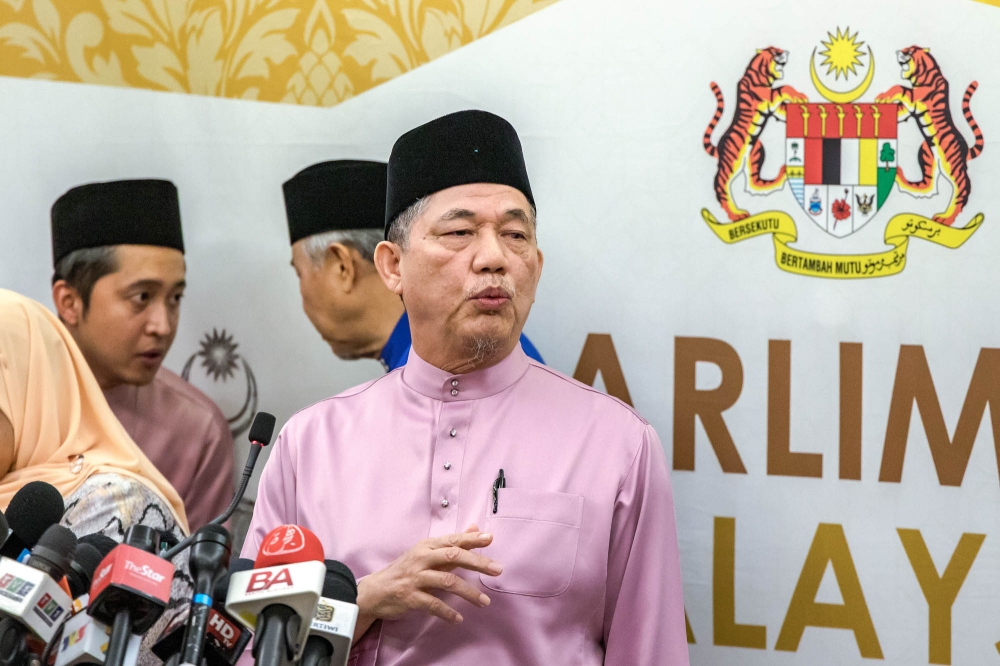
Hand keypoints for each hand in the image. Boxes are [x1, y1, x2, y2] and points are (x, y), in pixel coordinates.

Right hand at [353, 525, 501, 639]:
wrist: (375, 591)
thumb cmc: (405, 570)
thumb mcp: (426, 553)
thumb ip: (452, 544)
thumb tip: (476, 529)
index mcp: (427, 546)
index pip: (453, 540)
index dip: (472, 539)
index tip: (490, 538)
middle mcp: (422, 558)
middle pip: (453, 556)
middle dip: (478, 562)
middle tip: (497, 569)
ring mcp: (415, 578)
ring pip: (447, 582)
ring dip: (468, 593)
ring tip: (484, 602)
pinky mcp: (410, 597)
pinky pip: (433, 604)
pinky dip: (447, 612)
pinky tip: (458, 618)